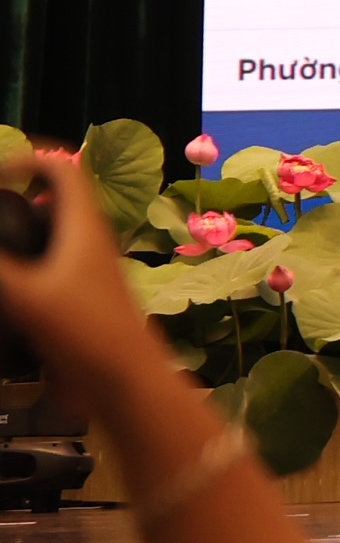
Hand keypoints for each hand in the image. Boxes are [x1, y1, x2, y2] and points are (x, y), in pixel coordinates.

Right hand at [0, 156, 179, 413]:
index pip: (62, 168)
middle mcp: (88, 241)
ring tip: (0, 251)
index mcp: (83, 226)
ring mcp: (85, 272)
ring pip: (48, 237)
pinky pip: (45, 270)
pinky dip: (21, 269)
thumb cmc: (84, 332)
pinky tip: (5, 291)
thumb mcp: (24, 295)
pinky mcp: (77, 301)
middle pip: (52, 201)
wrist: (123, 383)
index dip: (28, 160)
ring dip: (18, 237)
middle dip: (15, 200)